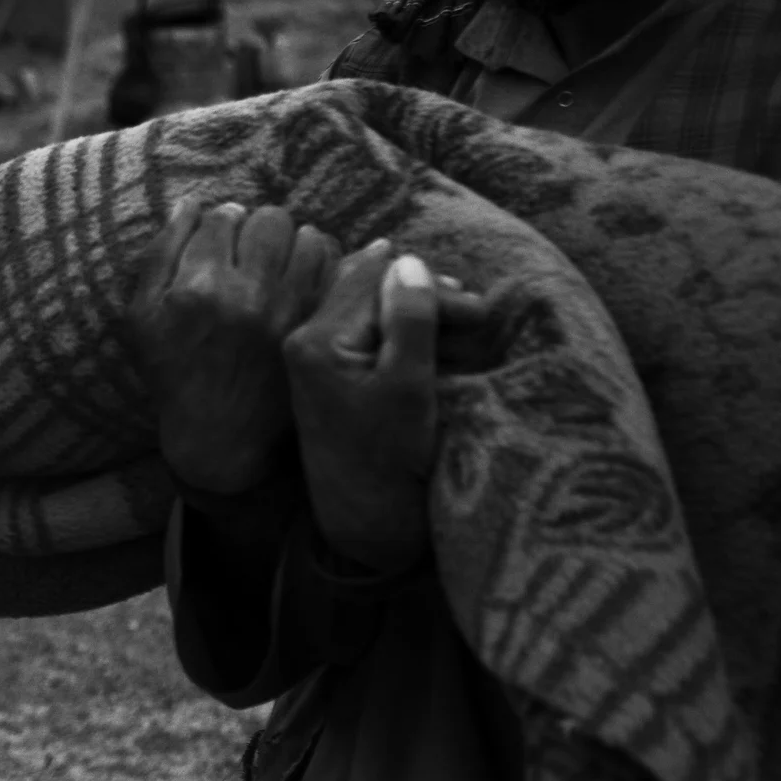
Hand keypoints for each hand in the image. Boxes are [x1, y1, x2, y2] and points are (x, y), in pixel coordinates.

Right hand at [128, 197, 338, 494]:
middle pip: (269, 219)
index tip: (222, 240)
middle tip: (252, 249)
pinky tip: (303, 277)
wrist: (219, 437)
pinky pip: (333, 268)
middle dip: (259, 227)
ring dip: (294, 242)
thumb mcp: (141, 317)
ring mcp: (287, 311)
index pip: (222, 217)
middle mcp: (245, 296)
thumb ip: (161, 254)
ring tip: (279, 261)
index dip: (222, 223)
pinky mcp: (315, 326)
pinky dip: (322, 263)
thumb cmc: (174, 374)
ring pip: (308, 237)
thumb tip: (192, 204)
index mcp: (196, 289)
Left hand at [282, 244, 455, 575]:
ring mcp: (311, 359)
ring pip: (369, 310)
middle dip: (424, 296)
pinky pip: (365, 334)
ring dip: (417, 313)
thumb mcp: (408, 386)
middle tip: (475, 316)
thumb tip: (408, 259)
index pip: (374, 280)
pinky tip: (436, 345)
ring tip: (463, 328)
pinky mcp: (325, 376)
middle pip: (368, 290)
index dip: (430, 287)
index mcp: (316, 341)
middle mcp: (303, 342)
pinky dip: (403, 332)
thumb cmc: (389, 459)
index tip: (477, 312)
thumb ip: (409, 320)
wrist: (364, 521)